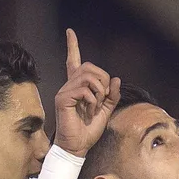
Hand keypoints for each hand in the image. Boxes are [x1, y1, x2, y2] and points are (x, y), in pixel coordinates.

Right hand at [52, 29, 120, 156]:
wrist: (78, 147)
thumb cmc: (88, 130)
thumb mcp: (106, 111)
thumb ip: (112, 96)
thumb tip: (116, 79)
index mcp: (78, 87)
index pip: (73, 61)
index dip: (72, 45)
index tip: (70, 31)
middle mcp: (69, 86)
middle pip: (89, 67)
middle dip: (103, 80)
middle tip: (103, 98)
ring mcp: (64, 91)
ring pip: (87, 76)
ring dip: (99, 91)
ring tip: (96, 106)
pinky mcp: (63, 99)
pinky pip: (83, 89)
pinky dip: (93, 99)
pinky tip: (89, 110)